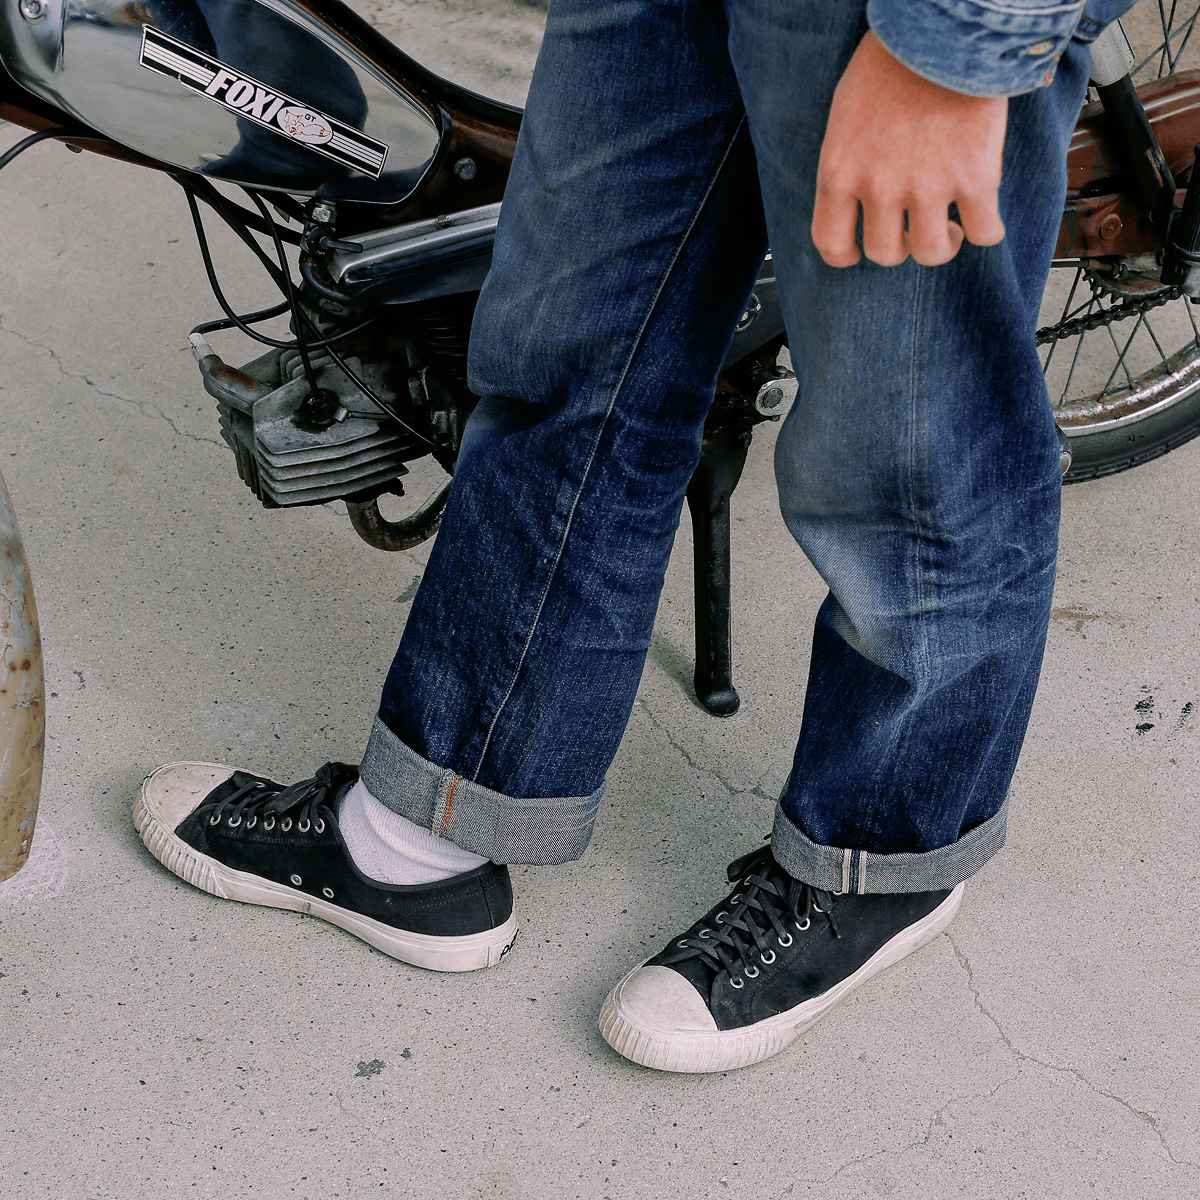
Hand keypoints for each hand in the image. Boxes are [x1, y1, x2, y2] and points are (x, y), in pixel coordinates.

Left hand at [811, 31, 1008, 267]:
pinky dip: (987, 232)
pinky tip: (984, 218)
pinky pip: (985, 233)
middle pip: (885, 253)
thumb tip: (857, 198)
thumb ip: (849, 163)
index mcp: (839, 173)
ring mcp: (928, 188)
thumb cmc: (892, 61)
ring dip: (942, 246)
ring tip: (951, 228)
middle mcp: (879, 189)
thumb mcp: (845, 117)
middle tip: (914, 228)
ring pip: (932, 253)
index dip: (846, 255)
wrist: (944, 25)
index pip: (831, 243)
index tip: (859, 250)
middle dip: (900, 246)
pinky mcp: (976, 179)